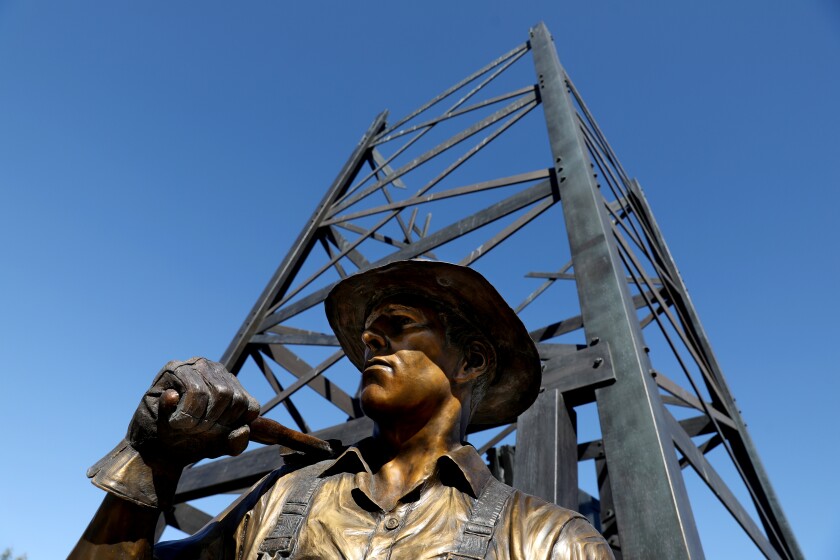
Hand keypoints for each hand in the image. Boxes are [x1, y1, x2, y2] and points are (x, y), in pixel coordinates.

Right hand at [127, 357, 259, 466]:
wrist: (155, 450)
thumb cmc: (189, 442)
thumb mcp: (219, 446)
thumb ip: (238, 442)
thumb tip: (244, 430)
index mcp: (233, 385)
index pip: (250, 406)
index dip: (232, 425)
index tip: (214, 433)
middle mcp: (216, 370)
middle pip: (235, 398)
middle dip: (214, 423)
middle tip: (194, 429)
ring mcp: (195, 366)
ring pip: (220, 393)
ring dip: (200, 419)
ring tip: (184, 424)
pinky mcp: (174, 369)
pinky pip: (196, 392)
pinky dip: (185, 415)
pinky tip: (173, 418)